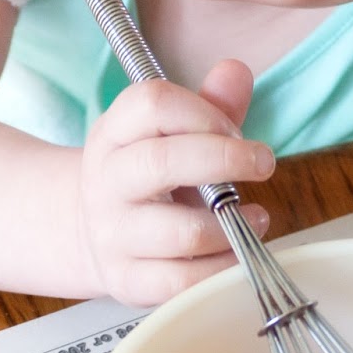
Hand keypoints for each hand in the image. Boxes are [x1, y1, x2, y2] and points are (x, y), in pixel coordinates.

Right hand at [77, 58, 273, 304]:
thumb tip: (237, 71)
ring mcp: (114, 234)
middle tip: (263, 162)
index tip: (235, 128)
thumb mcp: (171, 134)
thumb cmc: (149, 177)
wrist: (89, 231)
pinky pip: (181, 281)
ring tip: (256, 216)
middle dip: (226, 159)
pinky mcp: (126, 280)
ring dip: (232, 224)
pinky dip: (221, 268)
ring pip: (181, 231)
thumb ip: (210, 105)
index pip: (152, 104)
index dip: (204, 112)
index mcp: (115, 133)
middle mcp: (108, 181)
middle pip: (163, 162)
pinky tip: (236, 252)